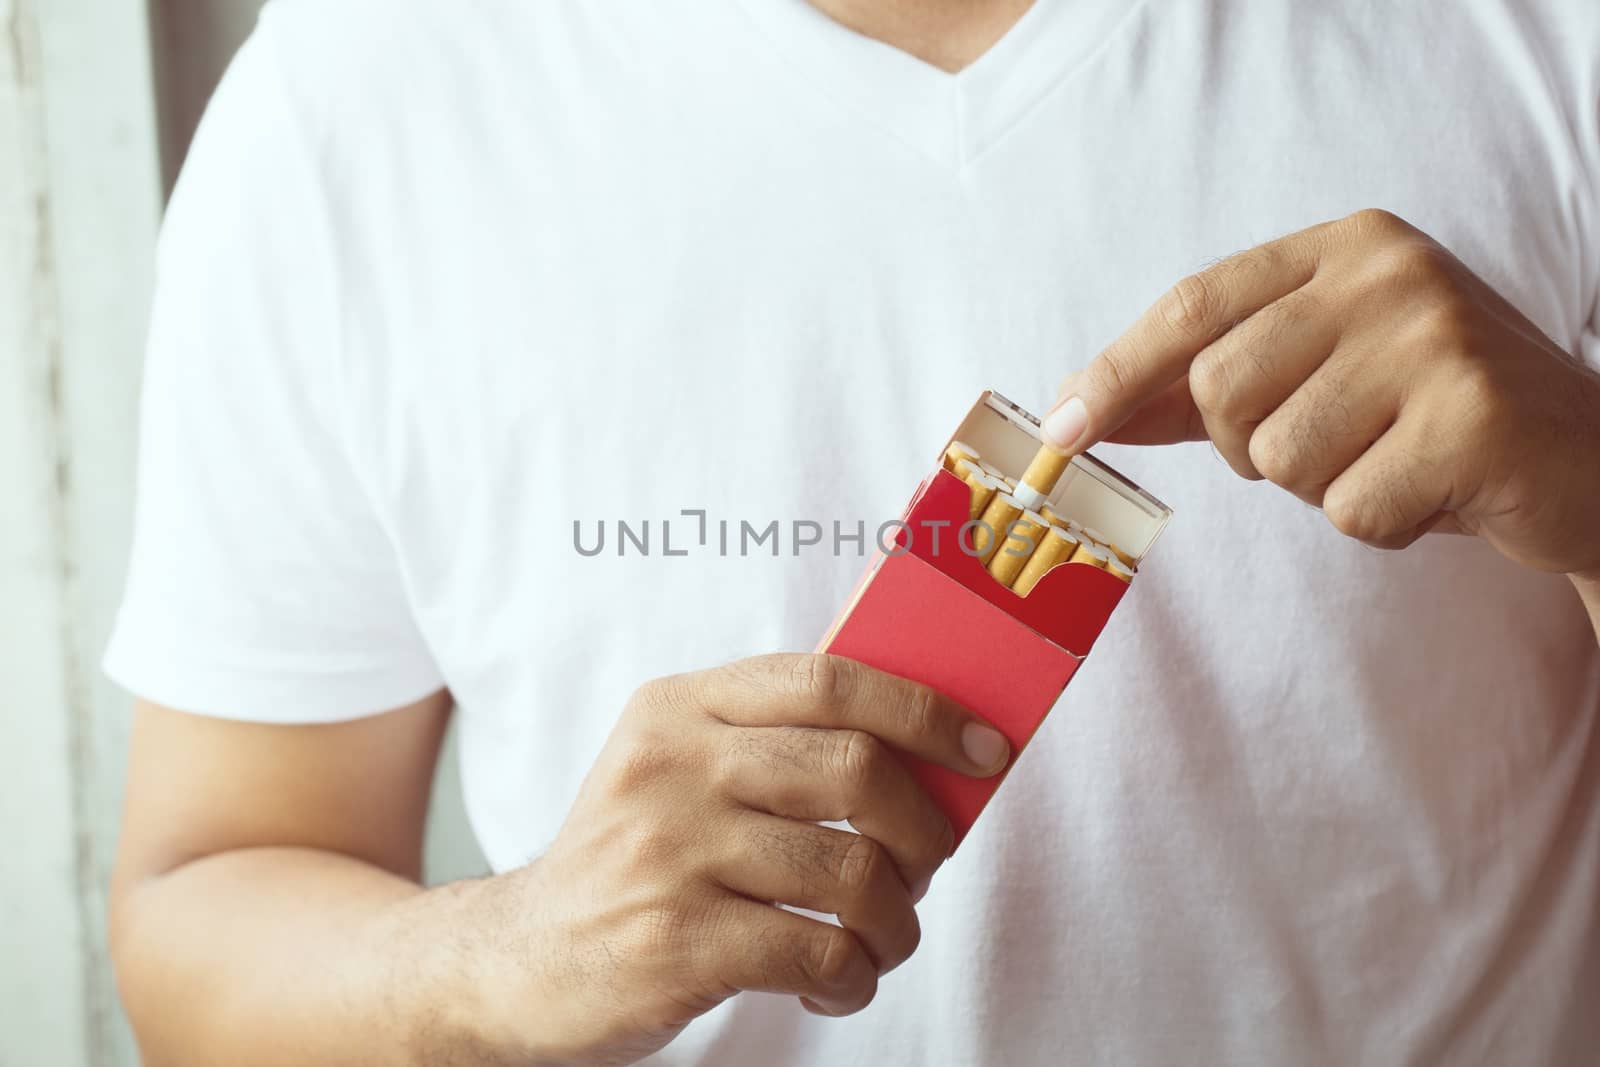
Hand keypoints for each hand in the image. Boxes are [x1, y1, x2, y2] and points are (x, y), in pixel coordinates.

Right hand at [465, 654, 1008, 1065]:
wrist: (522, 960)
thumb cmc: (638, 861)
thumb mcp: (682, 772)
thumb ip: (780, 746)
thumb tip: (932, 754)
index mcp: (680, 708)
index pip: (828, 680)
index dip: (924, 710)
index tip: (986, 748)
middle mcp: (671, 766)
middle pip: (856, 770)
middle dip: (924, 831)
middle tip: (923, 866)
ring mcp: (668, 853)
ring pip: (853, 871)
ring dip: (896, 921)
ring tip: (878, 939)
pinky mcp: (675, 941)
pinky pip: (821, 951)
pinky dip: (855, 977)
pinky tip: (836, 982)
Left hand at [1042, 209, 1599, 579]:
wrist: (1588, 462)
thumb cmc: (1429, 420)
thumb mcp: (1317, 378)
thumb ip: (1203, 388)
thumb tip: (1081, 412)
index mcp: (1346, 247)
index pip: (1193, 305)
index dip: (1116, 371)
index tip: (1059, 428)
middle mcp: (1390, 273)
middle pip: (1220, 389)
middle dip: (1251, 448)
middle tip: (1331, 446)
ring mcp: (1436, 337)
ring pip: (1279, 458)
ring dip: (1322, 487)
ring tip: (1391, 463)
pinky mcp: (1472, 416)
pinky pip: (1349, 508)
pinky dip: (1380, 524)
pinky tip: (1434, 492)